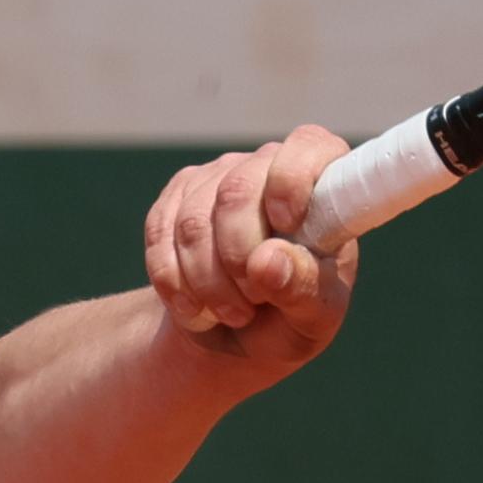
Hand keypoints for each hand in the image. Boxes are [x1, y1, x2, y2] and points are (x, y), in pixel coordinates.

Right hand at [143, 125, 357, 370]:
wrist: (233, 335)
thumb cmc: (291, 317)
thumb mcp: (314, 317)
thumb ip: (303, 287)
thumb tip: (268, 260)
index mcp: (321, 187)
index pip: (310, 146)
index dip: (292, 180)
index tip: (287, 223)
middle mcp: (267, 168)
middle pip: (237, 191)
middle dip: (239, 258)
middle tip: (253, 301)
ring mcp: (218, 177)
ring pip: (194, 221)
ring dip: (207, 282)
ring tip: (232, 313)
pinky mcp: (176, 198)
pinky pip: (160, 233)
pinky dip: (174, 281)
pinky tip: (195, 307)